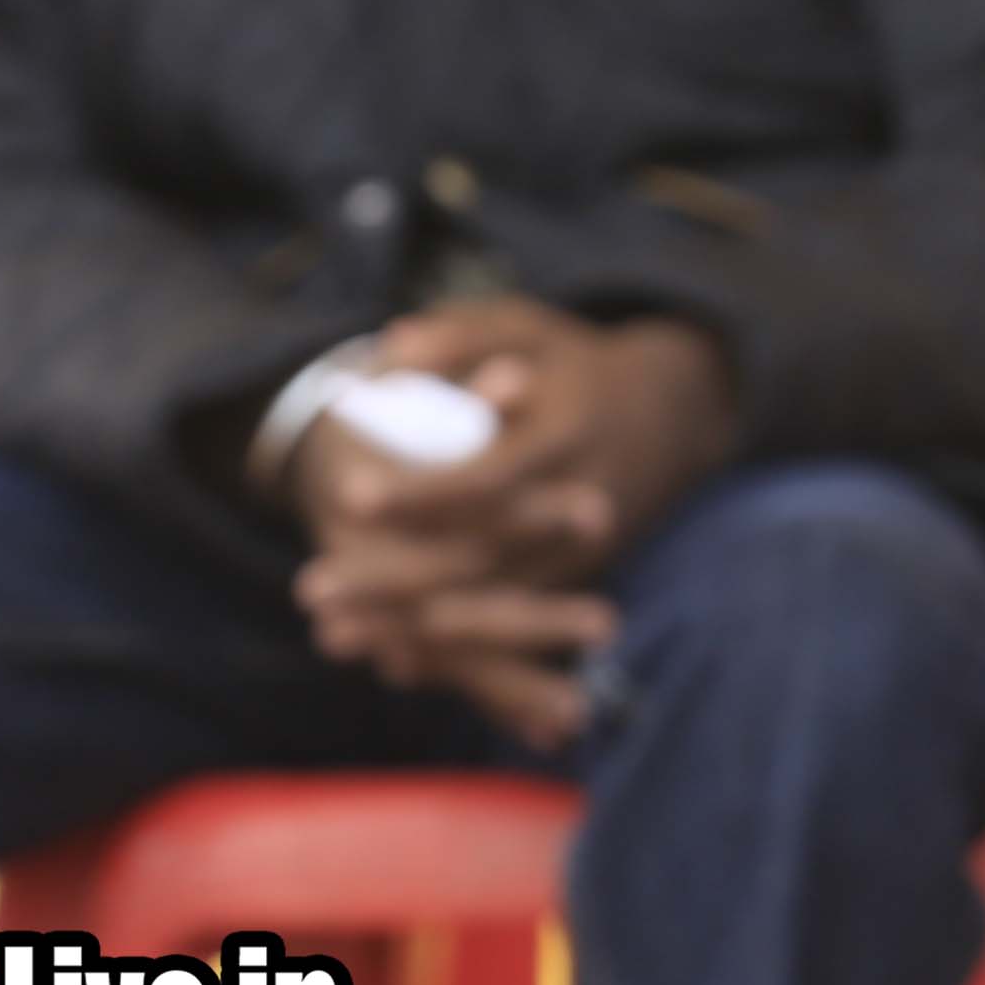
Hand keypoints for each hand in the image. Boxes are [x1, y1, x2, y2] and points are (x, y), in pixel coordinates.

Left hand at [289, 303, 727, 732]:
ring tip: (330, 635)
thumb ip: (461, 335)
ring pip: (495, 608)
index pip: (491, 478)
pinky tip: (387, 658)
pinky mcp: (575, 581)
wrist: (672, 412)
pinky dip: (452, 650)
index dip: (423, 493)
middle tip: (312, 590)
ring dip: (411, 628)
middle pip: (483, 558)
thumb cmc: (576, 363)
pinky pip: (513, 630)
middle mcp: (588, 507)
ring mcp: (586, 554)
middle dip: (394, 582)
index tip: (351, 497)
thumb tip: (392, 354)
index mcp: (571, 436)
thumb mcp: (527, 326)